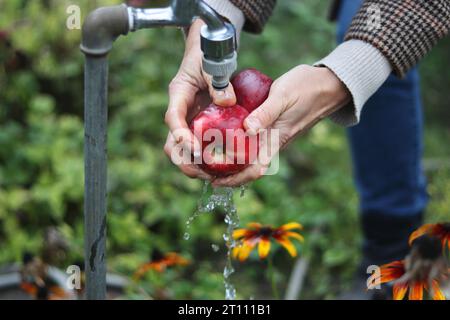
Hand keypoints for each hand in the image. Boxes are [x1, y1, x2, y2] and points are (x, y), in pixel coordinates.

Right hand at [164, 19, 236, 179]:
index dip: (181, 136)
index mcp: (179, 94)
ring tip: (213, 176)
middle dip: (184, 160)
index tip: (194, 149)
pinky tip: (220, 169)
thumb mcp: (214, 64)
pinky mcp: (198, 129)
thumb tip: (228, 102)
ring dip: (193, 166)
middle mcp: (180, 112)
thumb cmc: (209, 57)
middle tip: (203, 172)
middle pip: (172, 143)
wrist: (208, 57)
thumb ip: (219, 81)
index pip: (173, 118)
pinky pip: (197, 149)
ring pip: (181, 151)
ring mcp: (188, 122)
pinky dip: (204, 161)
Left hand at [212, 65, 350, 186]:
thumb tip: (247, 129)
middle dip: (228, 172)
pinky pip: (253, 141)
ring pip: (249, 154)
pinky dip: (238, 143)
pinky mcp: (273, 126)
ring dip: (231, 159)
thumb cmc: (306, 88)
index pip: (255, 169)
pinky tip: (225, 135)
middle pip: (249, 166)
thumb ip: (266, 113)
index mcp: (276, 139)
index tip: (216, 181)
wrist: (328, 84)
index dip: (236, 180)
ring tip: (209, 156)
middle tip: (204, 169)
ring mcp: (274, 135)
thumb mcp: (283, 96)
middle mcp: (274, 141)